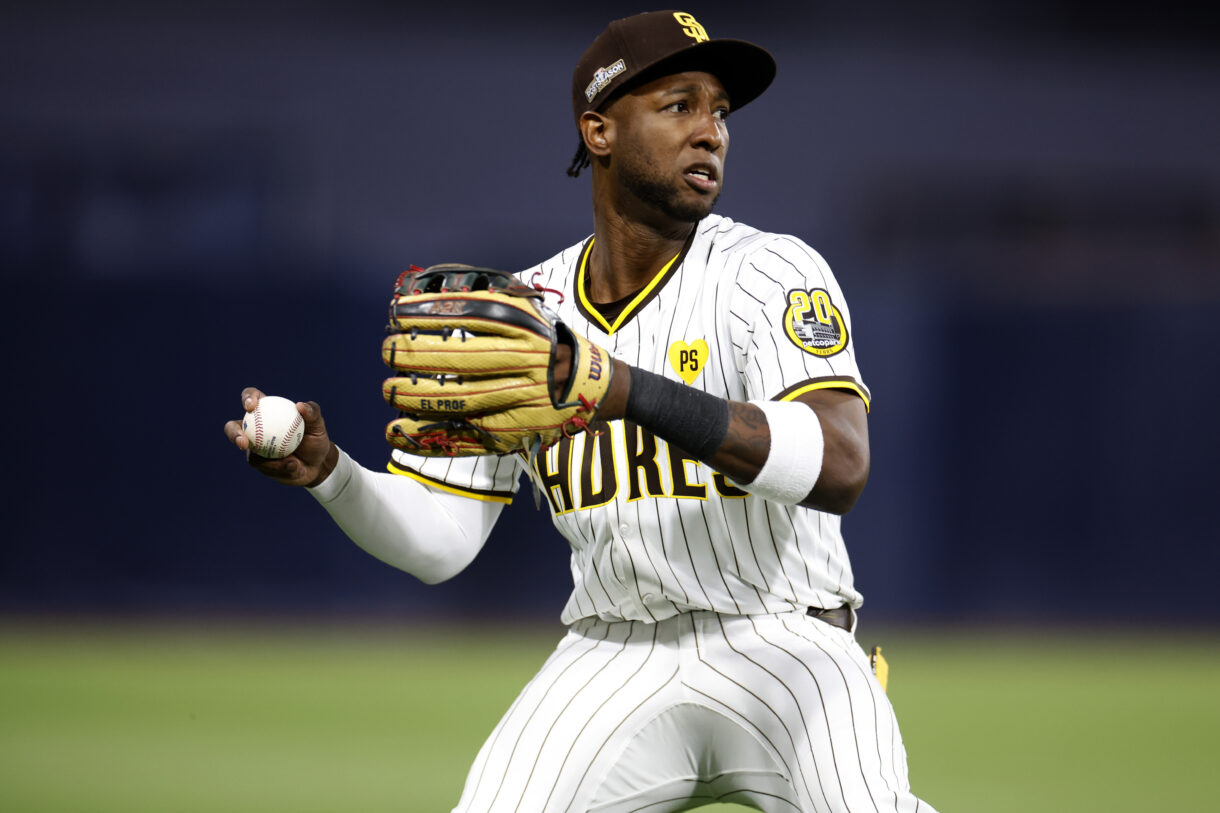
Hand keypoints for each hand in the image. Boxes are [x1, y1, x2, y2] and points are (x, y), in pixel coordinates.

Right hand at [224, 387, 338, 486]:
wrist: (317, 465)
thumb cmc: (316, 440)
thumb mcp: (318, 426)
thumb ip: (313, 413)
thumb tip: (300, 405)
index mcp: (267, 411)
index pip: (252, 398)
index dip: (247, 398)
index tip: (251, 406)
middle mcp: (256, 428)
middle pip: (233, 427)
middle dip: (234, 433)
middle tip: (243, 442)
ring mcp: (254, 447)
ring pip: (249, 453)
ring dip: (269, 459)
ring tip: (288, 462)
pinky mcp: (259, 464)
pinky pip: (264, 466)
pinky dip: (280, 467)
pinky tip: (294, 467)